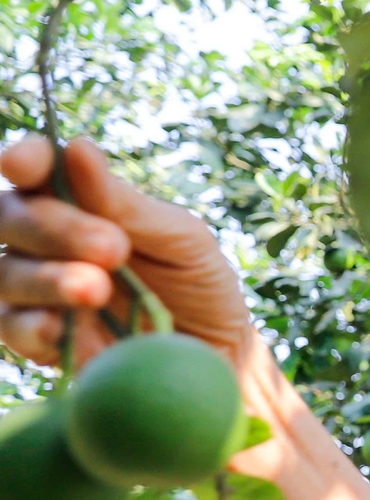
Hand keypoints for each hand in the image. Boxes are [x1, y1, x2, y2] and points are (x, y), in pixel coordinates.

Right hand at [0, 135, 256, 371]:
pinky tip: (57, 326)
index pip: (35, 170)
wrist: (218, 351)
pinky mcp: (40, 341)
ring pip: (5, 272)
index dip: (26, 160)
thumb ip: (125, 204)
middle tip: (113, 247)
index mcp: (78, 202)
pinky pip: (11, 328)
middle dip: (52, 227)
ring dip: (46, 278)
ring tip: (97, 289)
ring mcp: (37, 290)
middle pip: (9, 217)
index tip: (24, 164)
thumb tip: (77, 148)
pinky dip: (31, 325)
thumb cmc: (197, 281)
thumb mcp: (180, 238)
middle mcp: (45, 241)